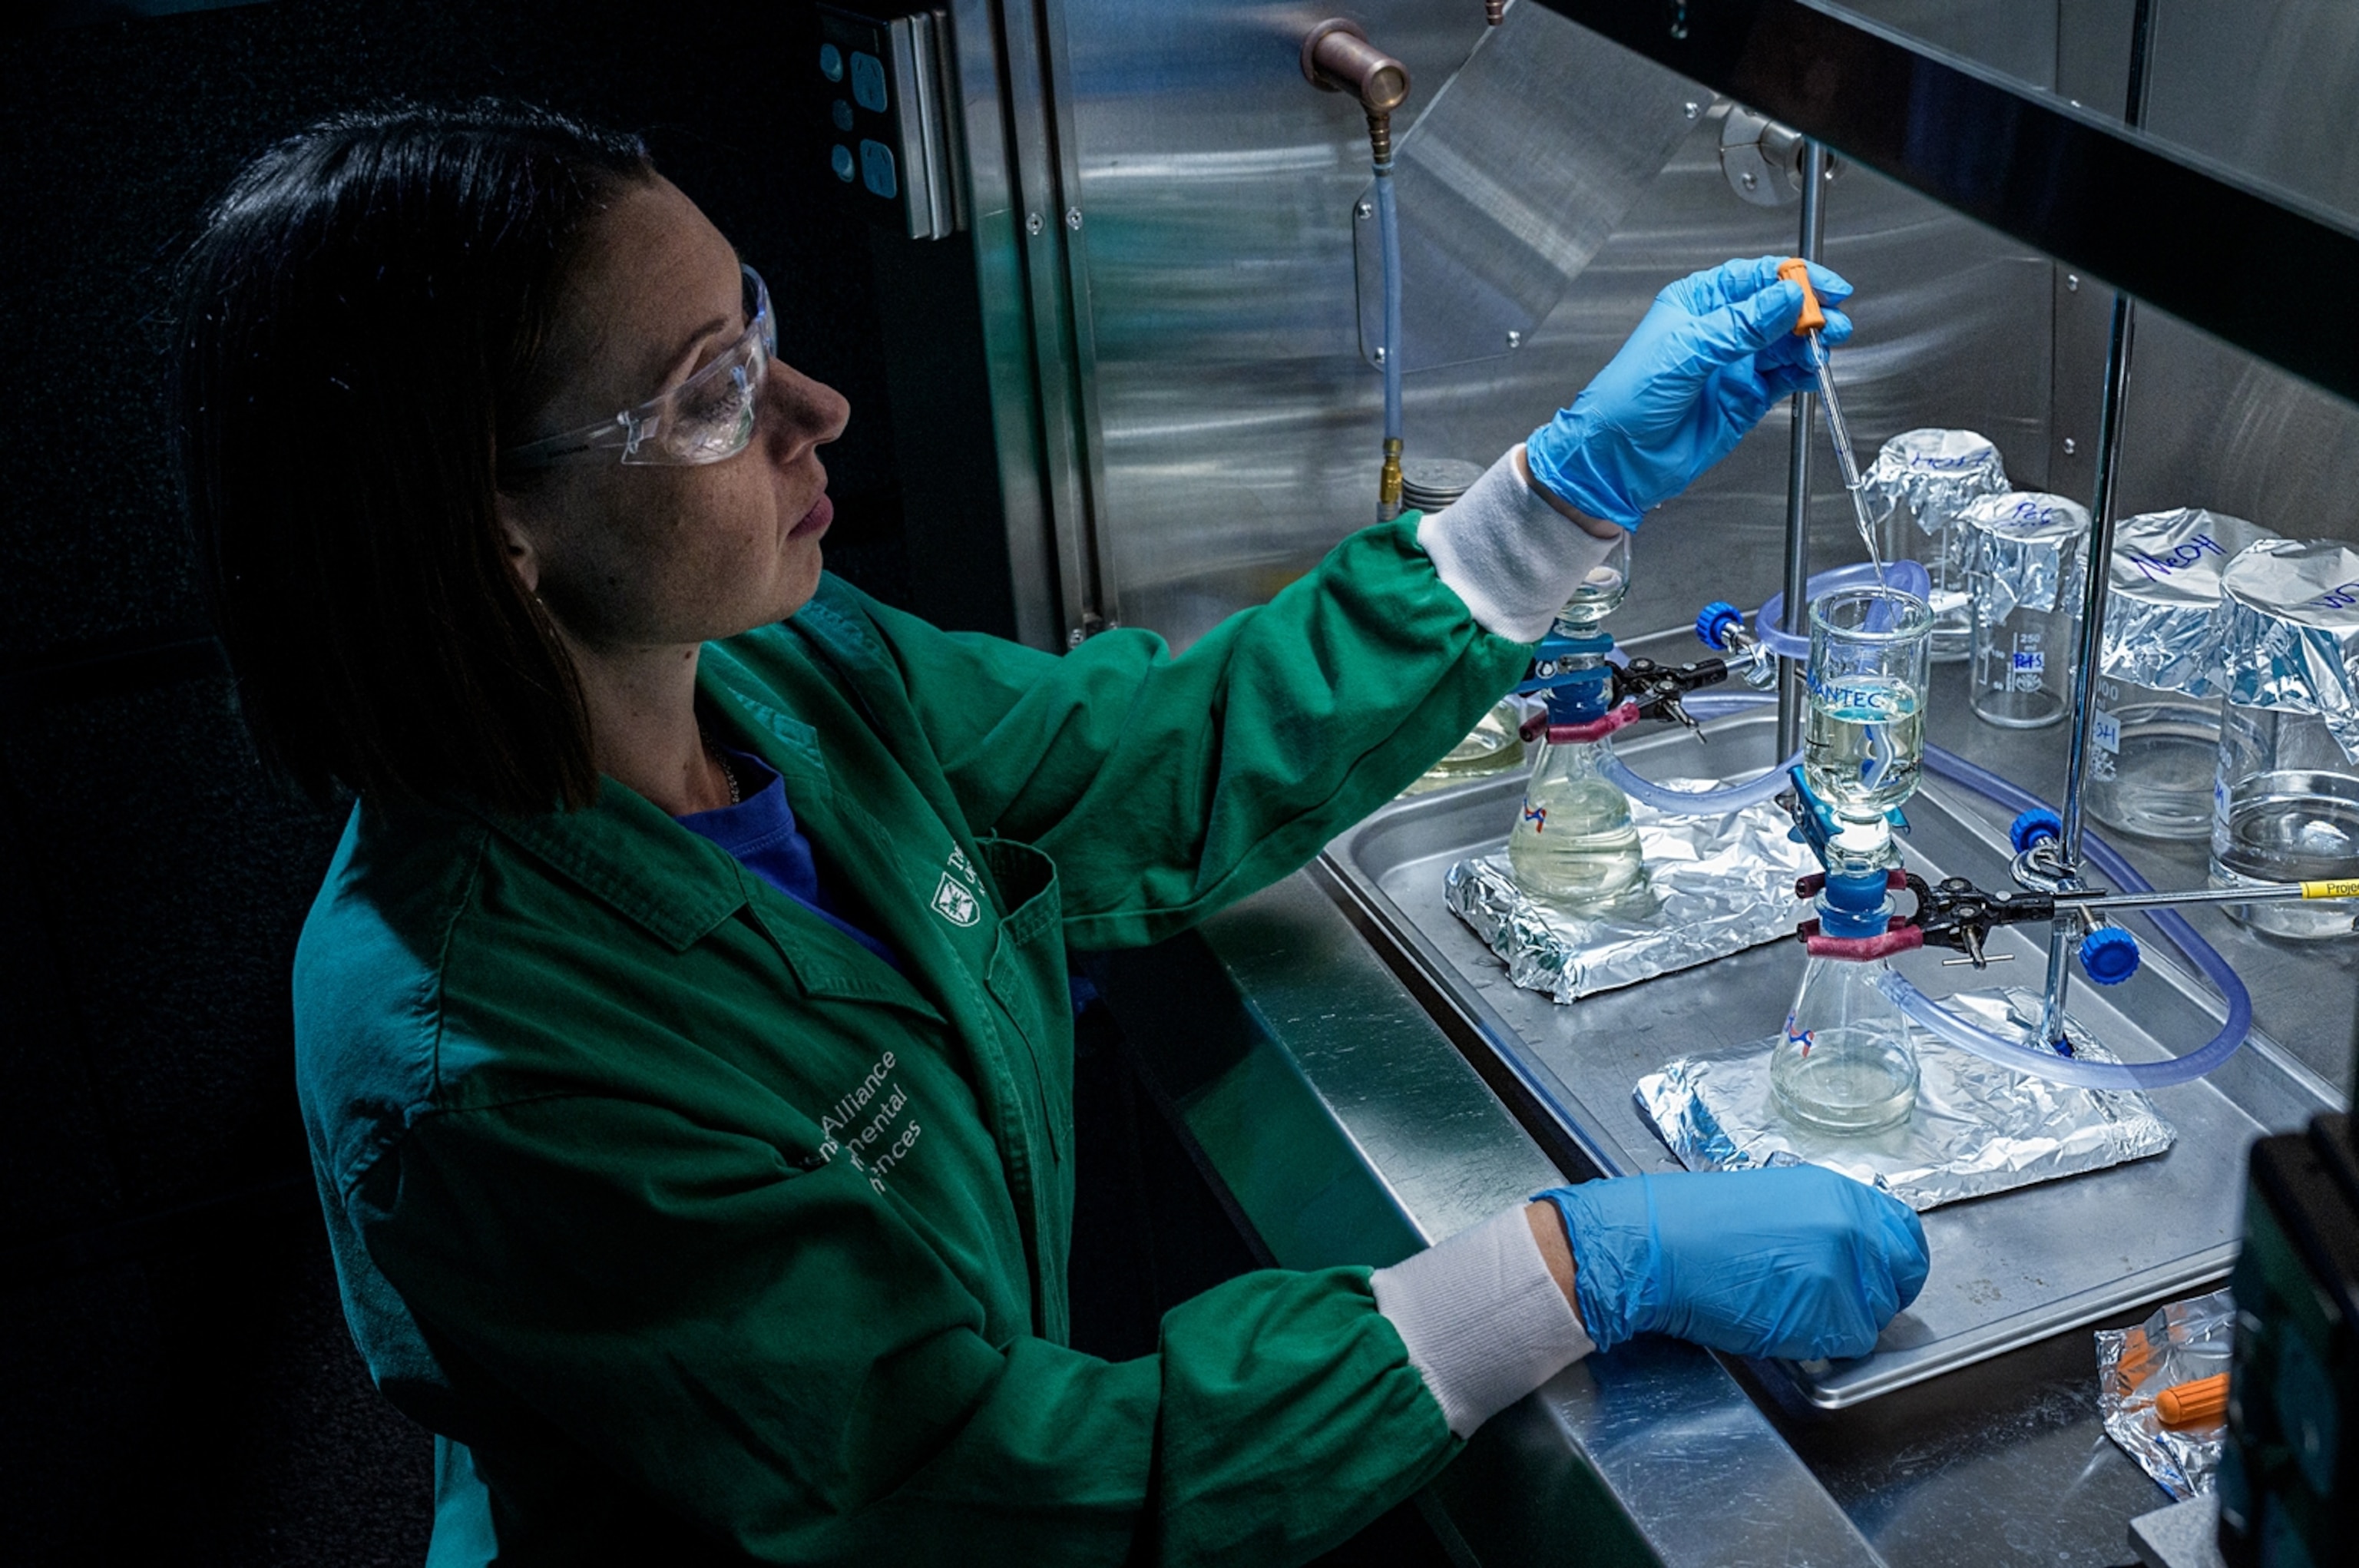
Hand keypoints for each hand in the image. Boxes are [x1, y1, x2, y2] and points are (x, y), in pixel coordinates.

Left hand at [1524, 256, 1853, 528]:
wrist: (1616, 459)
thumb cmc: (1627, 399)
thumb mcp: (1684, 351)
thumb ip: (1740, 326)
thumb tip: (1786, 297)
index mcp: (1698, 304)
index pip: (1755, 278)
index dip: (1793, 278)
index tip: (1823, 286)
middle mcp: (1720, 331)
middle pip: (1778, 309)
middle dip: (1809, 311)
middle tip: (1831, 320)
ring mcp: (1735, 365)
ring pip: (1786, 343)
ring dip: (1810, 342)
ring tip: (1827, 344)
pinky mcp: (1745, 399)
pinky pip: (1784, 379)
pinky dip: (1803, 373)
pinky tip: (1814, 370)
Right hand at [1538, 1165, 1926, 1361]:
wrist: (1660, 1245)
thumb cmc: (1700, 1222)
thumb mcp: (1778, 1198)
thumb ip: (1826, 1220)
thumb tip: (1853, 1251)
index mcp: (1842, 1195)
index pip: (1906, 1237)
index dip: (1894, 1264)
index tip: (1878, 1277)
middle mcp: (1854, 1230)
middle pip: (1896, 1284)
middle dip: (1872, 1298)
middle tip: (1829, 1301)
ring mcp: (1845, 1275)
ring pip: (1871, 1320)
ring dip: (1839, 1322)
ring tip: (1788, 1305)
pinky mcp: (1828, 1317)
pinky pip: (1845, 1345)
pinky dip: (1818, 1342)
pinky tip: (1778, 1320)